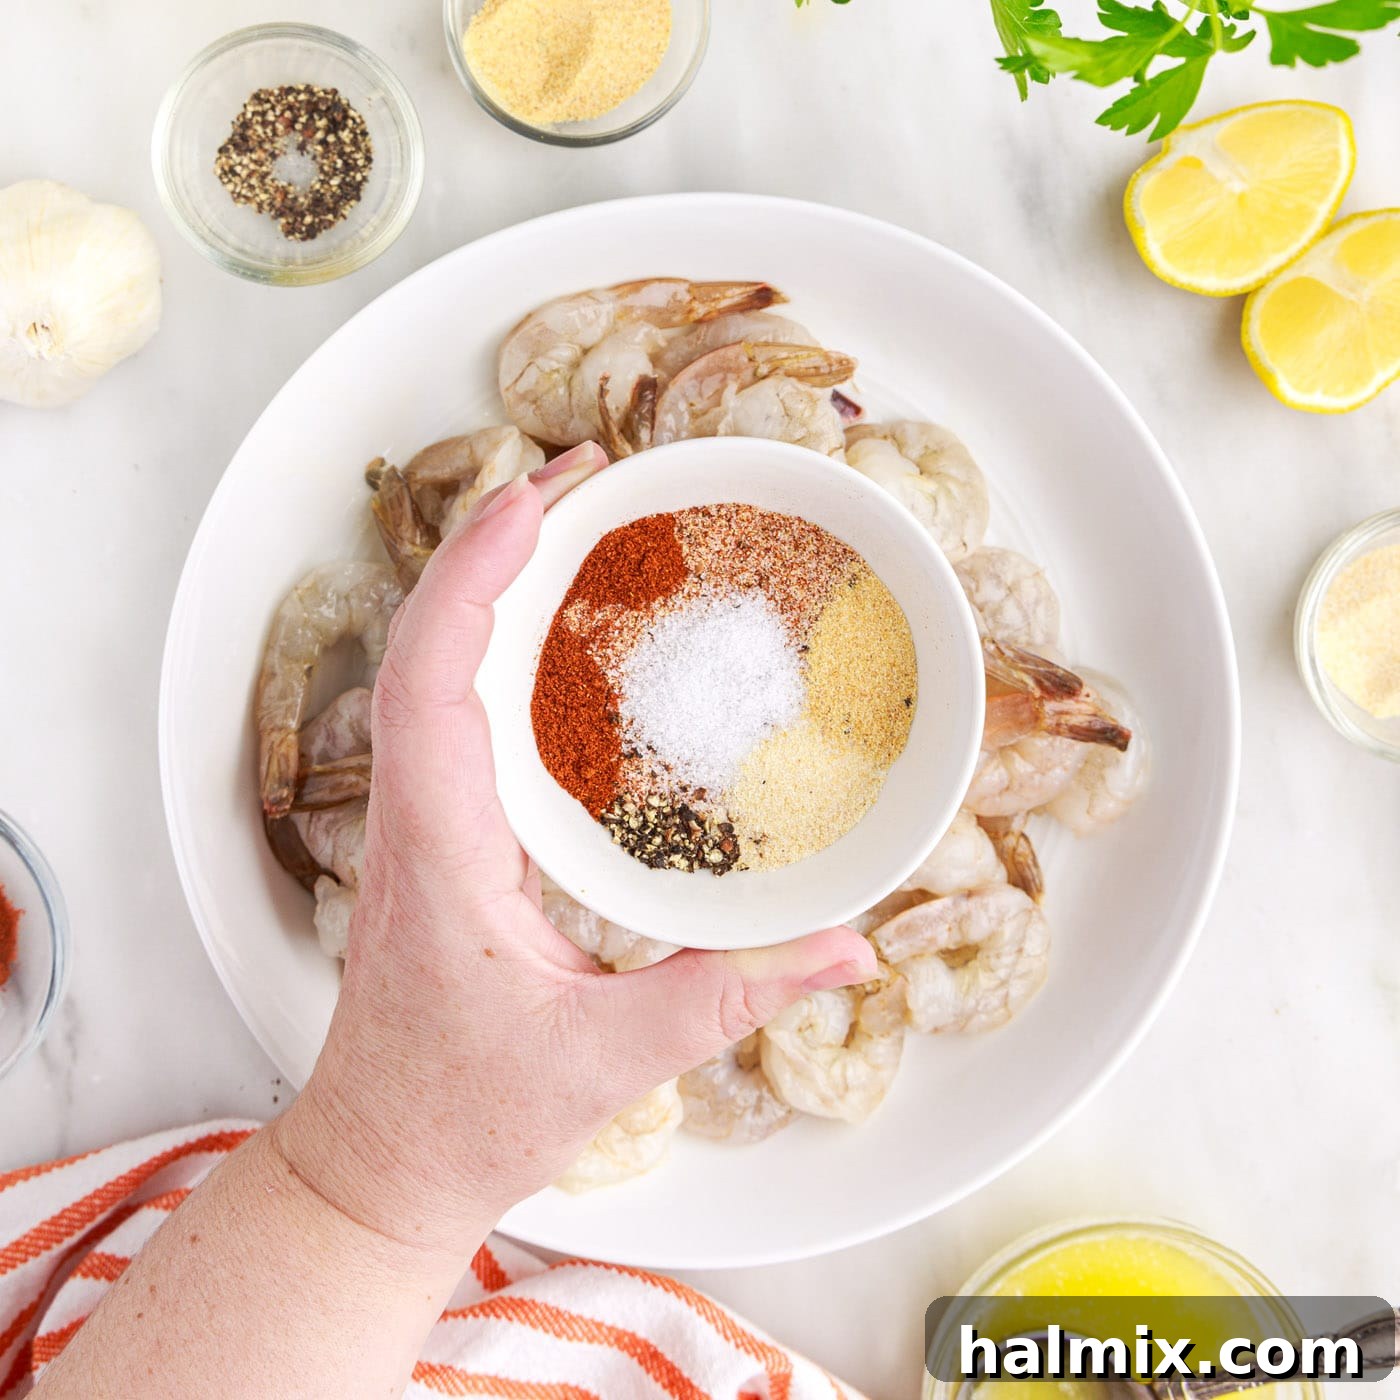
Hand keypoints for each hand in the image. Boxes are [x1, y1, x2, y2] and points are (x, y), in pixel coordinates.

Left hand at [279, 443, 874, 1258]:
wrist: (381, 1158)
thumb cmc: (463, 1115)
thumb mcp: (604, 1063)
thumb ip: (728, 1000)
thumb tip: (845, 946)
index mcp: (439, 852)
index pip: (430, 682)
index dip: (473, 577)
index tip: (536, 498)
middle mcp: (416, 815)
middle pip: (426, 641)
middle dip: (494, 542)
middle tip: (587, 477)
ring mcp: (419, 817)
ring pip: (432, 664)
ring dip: (491, 580)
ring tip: (576, 520)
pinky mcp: (440, 829)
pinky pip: (454, 705)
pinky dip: (495, 639)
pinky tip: (559, 629)